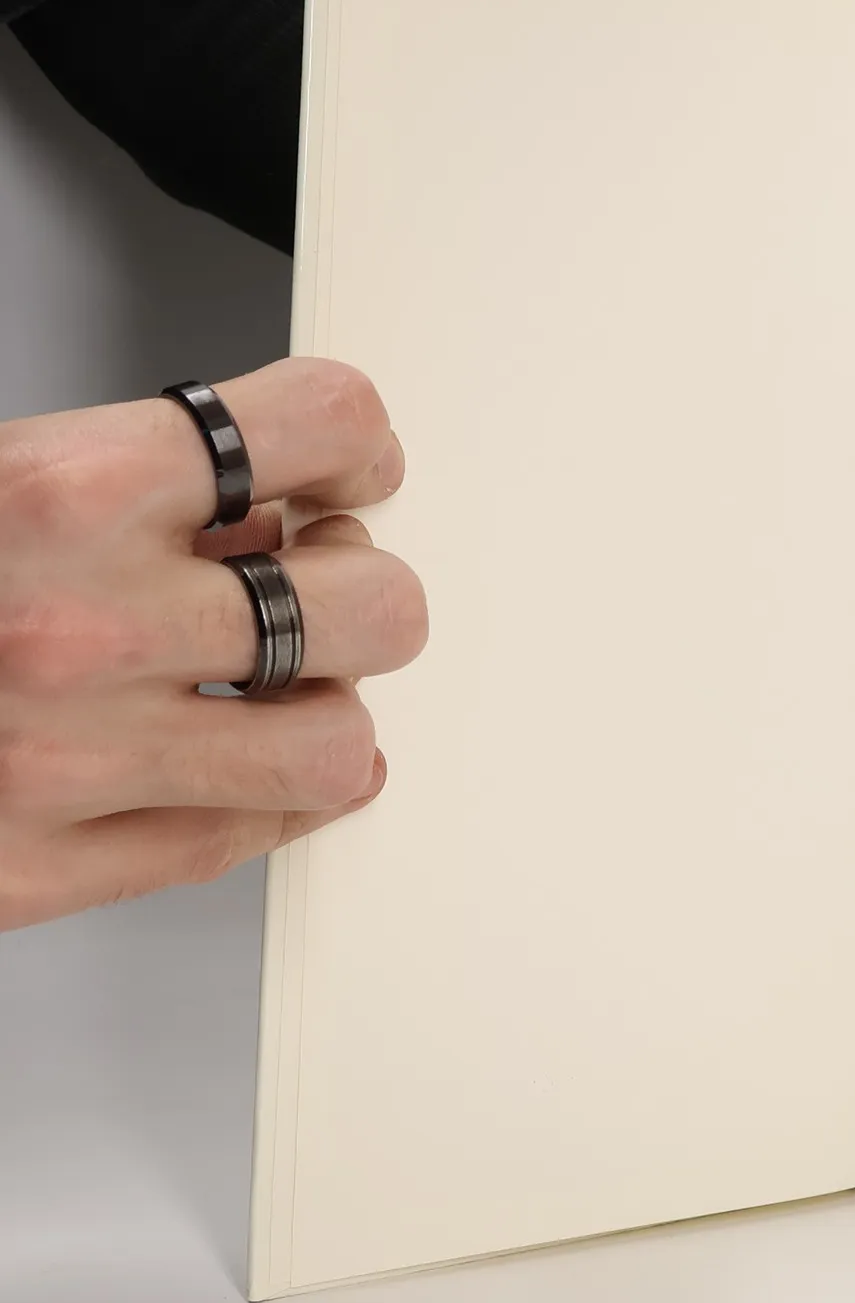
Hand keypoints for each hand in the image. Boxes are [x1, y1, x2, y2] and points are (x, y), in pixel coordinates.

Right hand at [0, 359, 426, 929]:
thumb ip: (117, 471)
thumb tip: (264, 501)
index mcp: (53, 486)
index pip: (320, 426)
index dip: (357, 446)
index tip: (345, 471)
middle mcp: (79, 624)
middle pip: (373, 605)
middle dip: (359, 591)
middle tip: (310, 587)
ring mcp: (64, 762)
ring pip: (334, 748)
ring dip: (327, 711)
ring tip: (275, 687)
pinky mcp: (33, 876)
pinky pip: (234, 843)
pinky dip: (272, 805)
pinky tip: (245, 768)